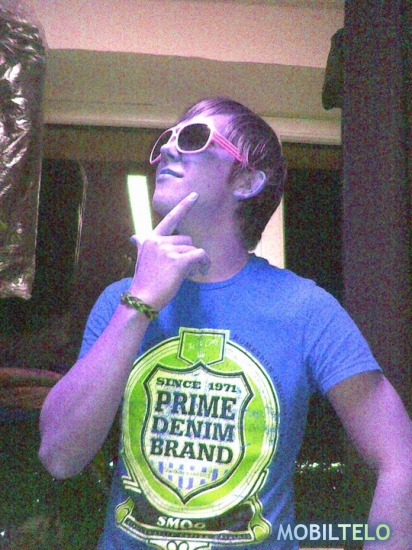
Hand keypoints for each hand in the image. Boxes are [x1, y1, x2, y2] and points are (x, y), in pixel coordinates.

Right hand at [128, 192, 209, 310]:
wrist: (141, 299)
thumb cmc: (144, 282)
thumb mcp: (141, 258)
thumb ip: (142, 245)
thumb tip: (134, 237)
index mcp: (150, 239)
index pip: (170, 219)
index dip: (184, 206)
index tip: (195, 195)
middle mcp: (157, 241)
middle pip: (186, 240)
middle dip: (188, 254)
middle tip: (183, 269)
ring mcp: (167, 250)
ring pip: (193, 249)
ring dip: (195, 262)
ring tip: (186, 274)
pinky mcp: (177, 260)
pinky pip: (200, 255)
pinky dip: (204, 263)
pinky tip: (200, 271)